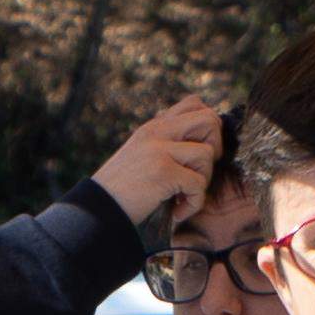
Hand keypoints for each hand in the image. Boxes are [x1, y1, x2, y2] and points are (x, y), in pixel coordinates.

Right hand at [95, 98, 225, 230]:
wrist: (99, 209)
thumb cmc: (124, 189)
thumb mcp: (143, 155)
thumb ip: (167, 143)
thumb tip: (204, 145)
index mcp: (154, 126)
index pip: (196, 104)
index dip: (208, 128)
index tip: (197, 154)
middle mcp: (157, 131)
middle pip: (210, 120)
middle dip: (215, 148)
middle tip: (199, 172)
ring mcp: (160, 149)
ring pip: (207, 154)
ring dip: (203, 181)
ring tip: (184, 195)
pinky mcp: (163, 172)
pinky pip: (198, 185)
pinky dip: (194, 204)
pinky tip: (177, 211)